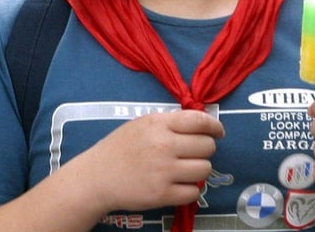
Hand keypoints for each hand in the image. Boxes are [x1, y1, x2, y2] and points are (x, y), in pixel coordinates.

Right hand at [74, 109, 224, 211]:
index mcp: (158, 124)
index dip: (214, 127)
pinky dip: (188, 190)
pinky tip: (175, 185)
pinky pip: (194, 192)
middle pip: (207, 146)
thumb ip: (169, 123)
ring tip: (182, 170)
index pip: (200, 121)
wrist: (97, 177)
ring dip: (197, 170)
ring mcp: (164, 171)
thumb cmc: (119, 148)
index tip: (217, 132)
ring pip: (205, 169)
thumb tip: (202, 124)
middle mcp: (163, 145)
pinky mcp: (163, 194)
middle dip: (204, 150)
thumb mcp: (141, 125)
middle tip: (191, 153)